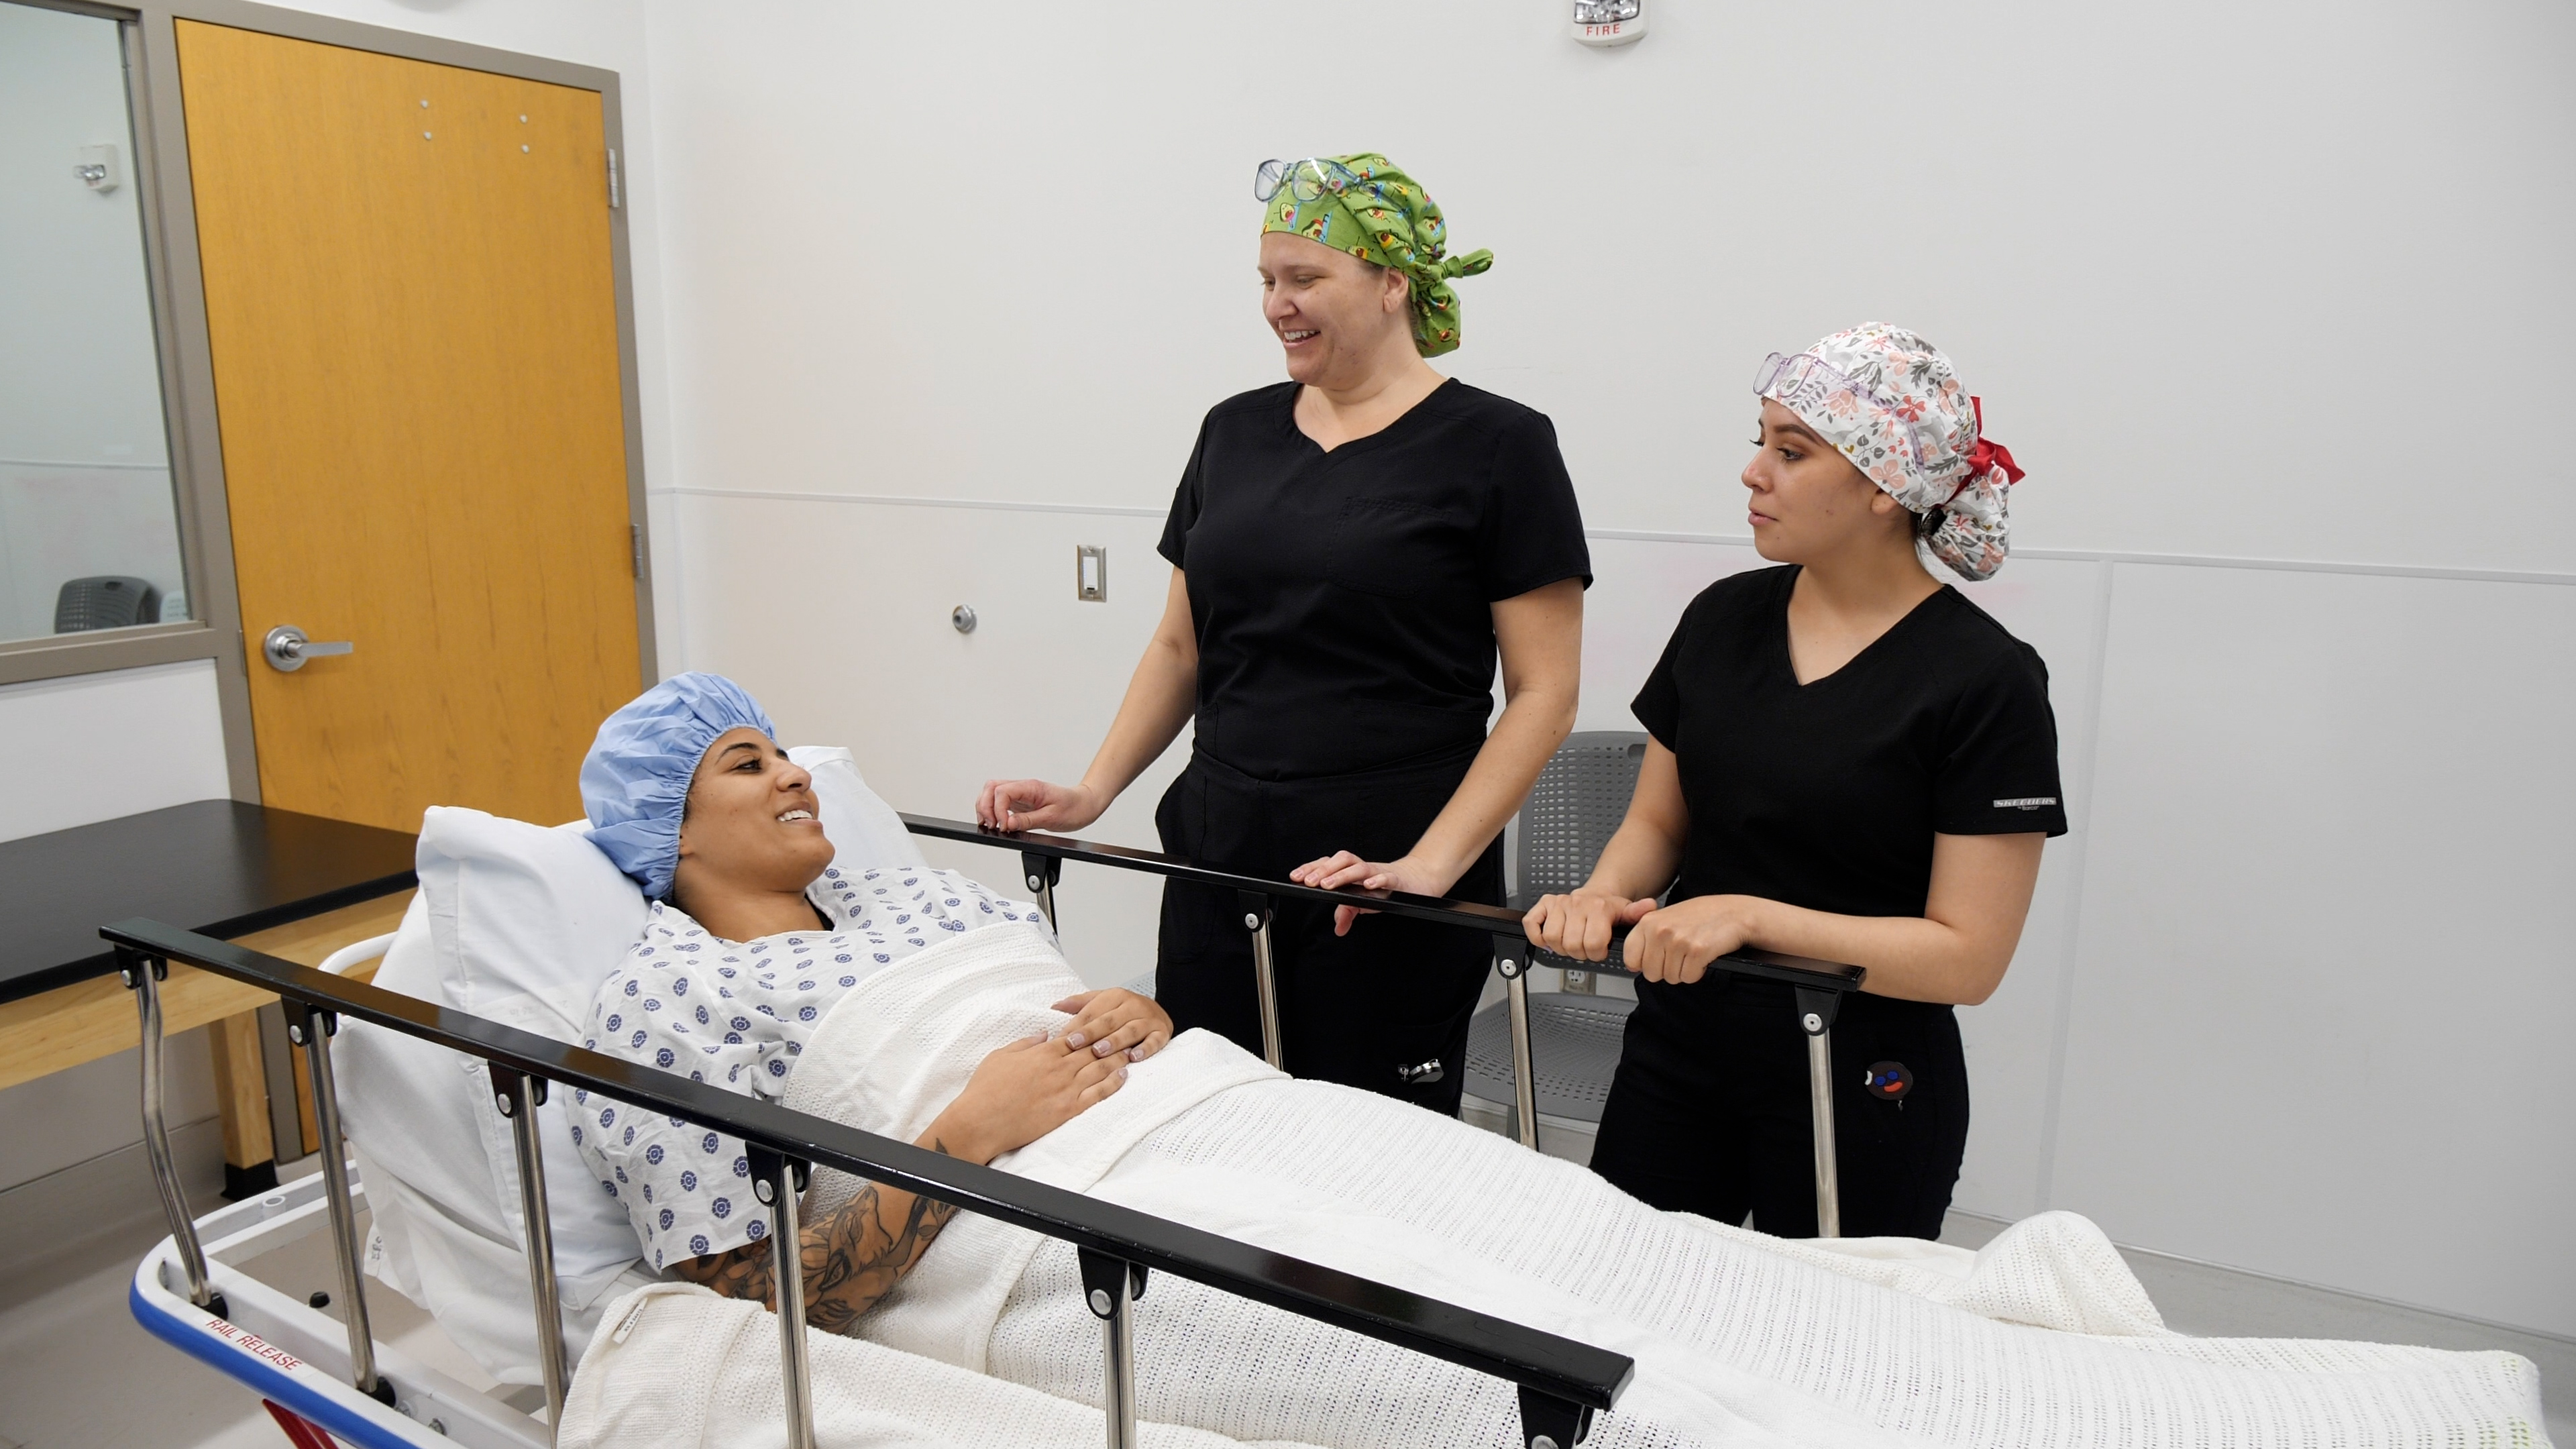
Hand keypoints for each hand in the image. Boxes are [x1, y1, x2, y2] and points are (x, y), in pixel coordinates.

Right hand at [929, 1033, 1126, 1163]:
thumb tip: (1043, 1035)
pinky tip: (1122, 1077)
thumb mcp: (1001, 1056)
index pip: (1076, 1037)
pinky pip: (1097, 1095)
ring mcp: (1065, 1090)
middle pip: (1093, 1051)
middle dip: (1112, 1042)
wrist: (981, 1121)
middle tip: (1128, 1035)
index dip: (1092, 1031)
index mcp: (1043, 1053)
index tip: (1105, 1026)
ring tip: (1131, 1052)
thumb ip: (1025, 1043)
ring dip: (1117, 1060)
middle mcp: (1059, 1069)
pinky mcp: (1067, 1111)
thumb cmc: (986, 1089)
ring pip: (1099, 1070)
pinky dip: (1112, 1084)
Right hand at [975, 778, 1105, 833]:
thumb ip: (1027, 821)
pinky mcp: (1021, 802)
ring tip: (991, 824)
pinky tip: (997, 822)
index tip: (1003, 826)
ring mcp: (1021, 793)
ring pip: (992, 793)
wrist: (1085, 805)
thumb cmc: (1074, 808)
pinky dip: (994, 811)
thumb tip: (1007, 824)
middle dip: (985, 806)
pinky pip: (1000, 801)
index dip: (997, 810)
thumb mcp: (1051, 818)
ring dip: (986, 808)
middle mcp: (1023, 787)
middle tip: (991, 825)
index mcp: (1031, 787)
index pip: (1002, 792)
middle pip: (991, 788)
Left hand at [1049, 988, 1173, 1063]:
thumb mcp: (1103, 1002)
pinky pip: (1154, 1042)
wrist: (1158, 1012)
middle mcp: (1133, 1005)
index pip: (1092, 1011)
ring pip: (1130, 1031)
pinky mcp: (1162, 1033)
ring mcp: (1149, 1019)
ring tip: (1099, 1051)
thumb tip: (1055, 1006)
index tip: (1062, 1039)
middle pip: (1109, 1020)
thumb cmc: (1125, 1011)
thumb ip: (1080, 1004)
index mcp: (1116, 996)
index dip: (1076, 1025)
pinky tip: (1134, 1058)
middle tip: (1075, 1044)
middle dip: (1091, 1033)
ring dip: (1114, 1042)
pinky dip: (1145, 1049)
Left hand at [1287, 852, 1458, 936]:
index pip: (1329, 865)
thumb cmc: (1386, 888)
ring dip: (1343, 875)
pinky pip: (1387, 877)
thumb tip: (1338, 927)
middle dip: (1323, 870)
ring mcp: (1379, 872)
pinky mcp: (1397, 880)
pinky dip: (1378, 880)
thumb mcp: (1363, 902)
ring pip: (1359, 868)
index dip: (1312, 868)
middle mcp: (1363, 869)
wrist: (1416, 881)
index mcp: (1352, 871)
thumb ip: (1348, 912)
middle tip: (1309, 882)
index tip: (1296, 876)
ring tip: (1328, 885)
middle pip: (1341, 861)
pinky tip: (1368, 886)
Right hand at [1522, 892, 1655, 962]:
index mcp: (1597, 908)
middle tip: (1585, 949)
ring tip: (1570, 944)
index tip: (1600, 951)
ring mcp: (1559, 904)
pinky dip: (1537, 936)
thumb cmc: (1609, 908)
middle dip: (1580, 954)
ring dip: (1561, 948)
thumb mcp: (1626, 912)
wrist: (1596, 895)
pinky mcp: (1544, 905)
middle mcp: (1576, 904)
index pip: (1592, 944)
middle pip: (1571, 945)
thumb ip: (1637, 913)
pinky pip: (1532, 923)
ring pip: (1552, 938)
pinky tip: (1548, 940)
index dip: (1596, 954)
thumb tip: (1649, 906)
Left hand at [1620, 895, 1761, 984]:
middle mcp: (1660, 931)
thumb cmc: (1703, 915)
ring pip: (1671, 978)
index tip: (1655, 961)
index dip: (1644, 965)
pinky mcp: (1697, 951)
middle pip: (1651, 974)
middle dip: (1667, 970)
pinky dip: (1697, 972)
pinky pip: (1688, 977)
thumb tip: (1632, 964)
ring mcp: (1678, 941)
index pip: (1630, 958)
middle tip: (1681, 956)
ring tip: (1693, 953)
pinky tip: (1703, 957)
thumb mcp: (1667, 918)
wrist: (1735, 913)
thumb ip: (1648, 937)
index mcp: (1648, 922)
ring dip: (1684, 971)